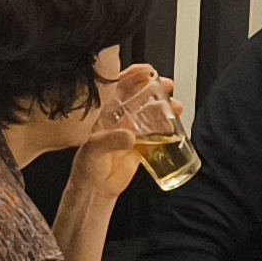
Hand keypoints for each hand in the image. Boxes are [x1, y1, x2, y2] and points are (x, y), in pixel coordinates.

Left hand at [68, 61, 170, 196]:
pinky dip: (166, 130)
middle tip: (167, 86)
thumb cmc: (86, 166)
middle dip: (155, 89)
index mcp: (104, 113)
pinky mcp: (141, 146)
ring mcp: (131, 131)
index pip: (118, 87)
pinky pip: (156, 134)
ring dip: (165, 108)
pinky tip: (174, 127)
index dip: (133, 75)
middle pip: (139, 97)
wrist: (95, 190)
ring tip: (175, 107)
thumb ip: (110, 141)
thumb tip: (129, 136)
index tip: (147, 71)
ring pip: (151, 114)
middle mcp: (119, 119)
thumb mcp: (93, 149)